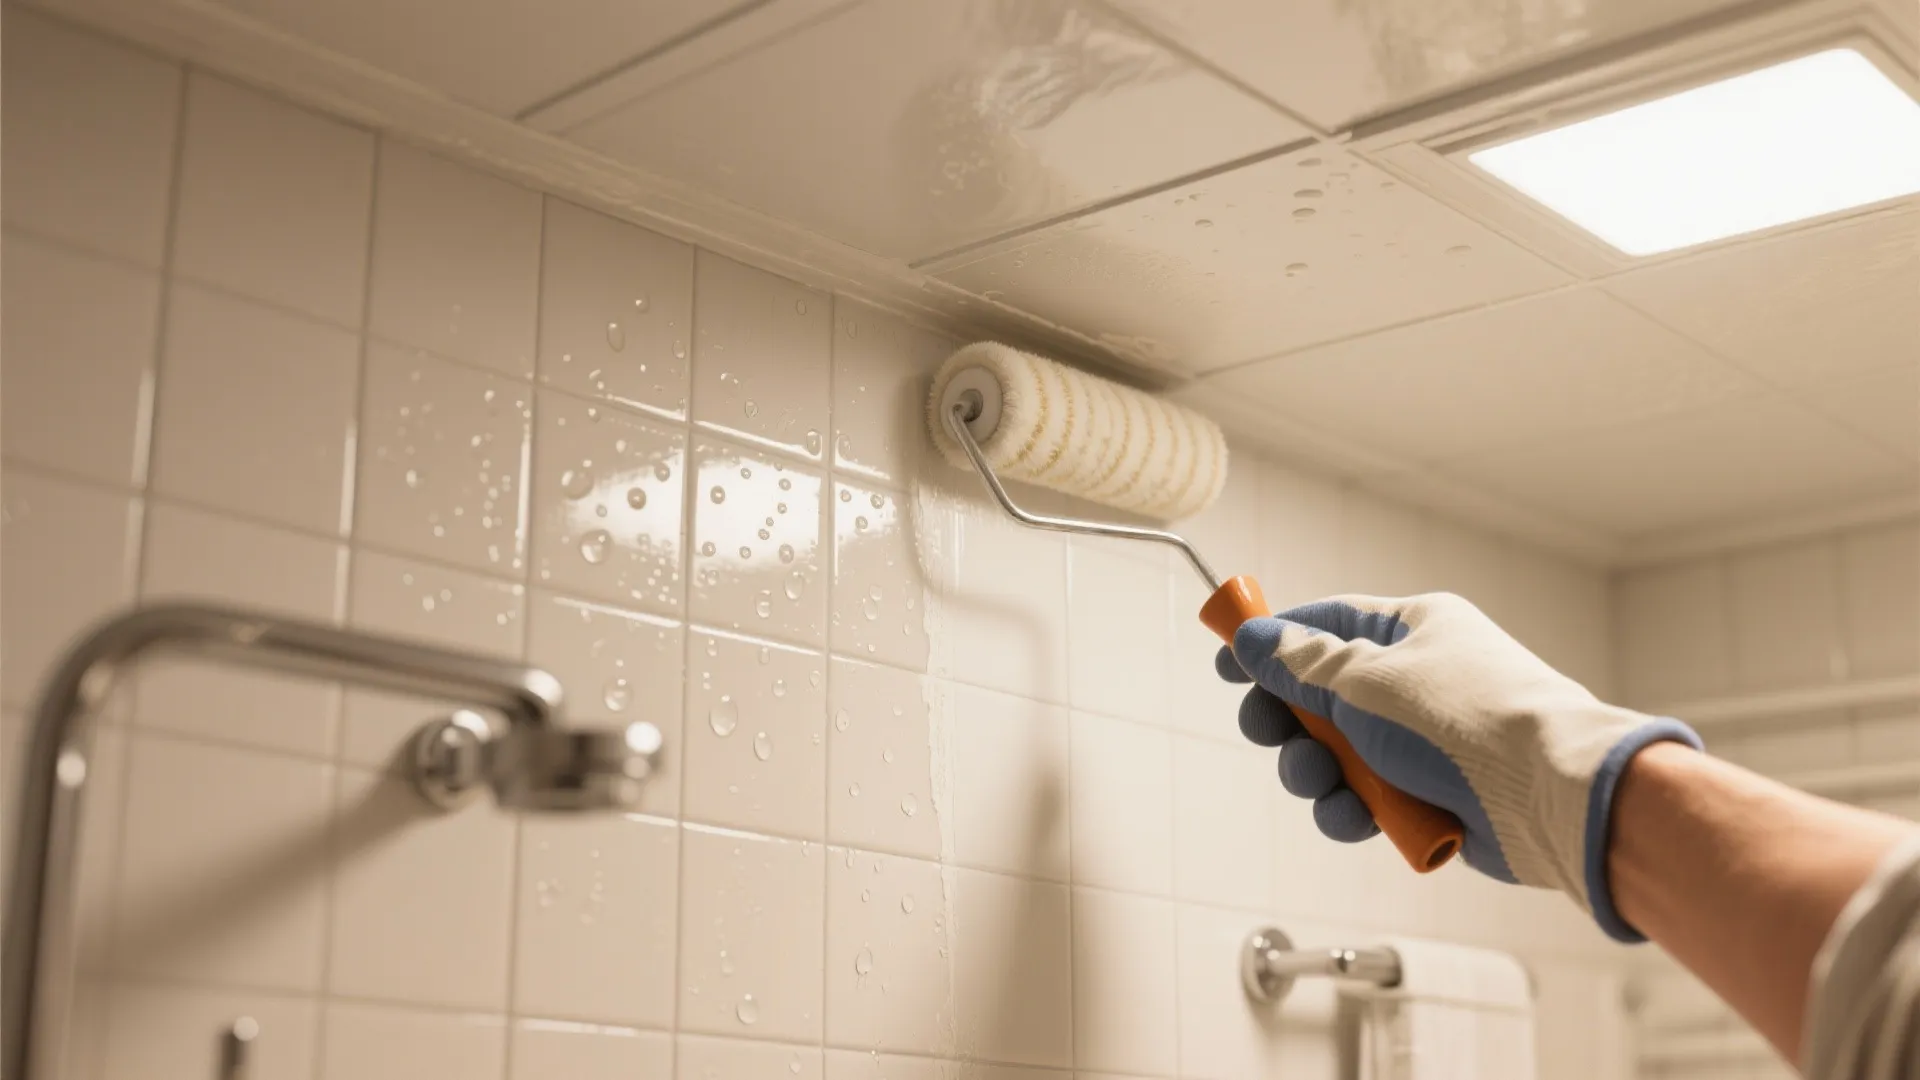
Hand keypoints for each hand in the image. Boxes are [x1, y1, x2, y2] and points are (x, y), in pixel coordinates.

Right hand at [1216, 592, 1700, 942]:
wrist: (1555, 798)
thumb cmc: (1470, 722)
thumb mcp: (1368, 682)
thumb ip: (1303, 664)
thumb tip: (1256, 638)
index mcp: (1415, 629)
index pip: (1326, 623)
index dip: (1271, 642)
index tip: (1226, 663)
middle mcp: (1421, 679)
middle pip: (1323, 695)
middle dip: (1290, 722)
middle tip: (1268, 733)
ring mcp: (1429, 739)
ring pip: (1340, 755)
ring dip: (1318, 774)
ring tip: (1324, 786)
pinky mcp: (1435, 793)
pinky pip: (1370, 798)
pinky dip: (1355, 810)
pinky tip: (1358, 819)